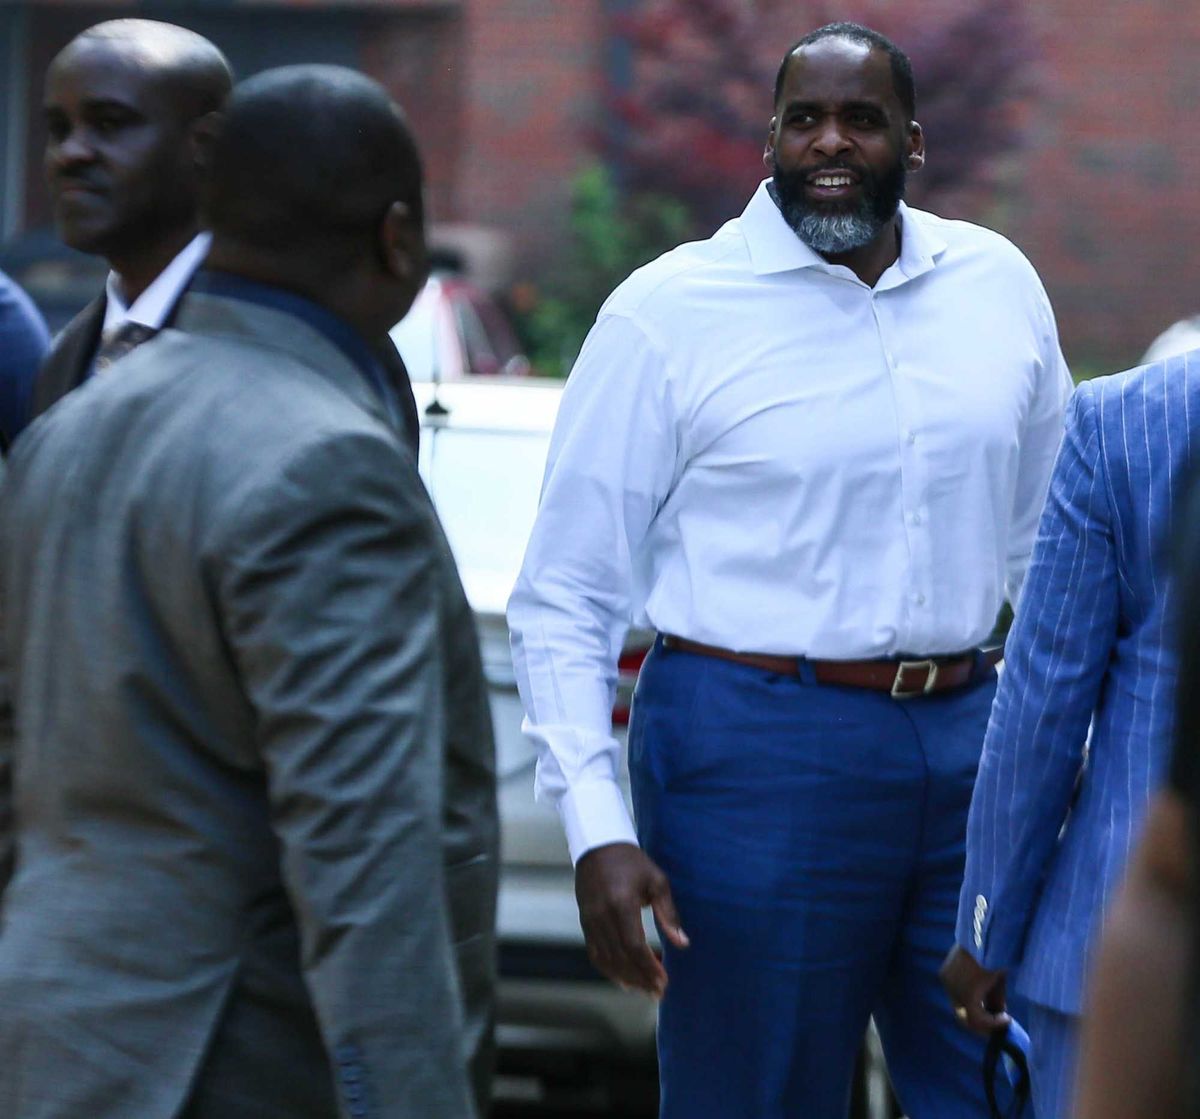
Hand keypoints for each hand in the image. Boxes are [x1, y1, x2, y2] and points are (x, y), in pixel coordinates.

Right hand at [575, 842, 688, 998]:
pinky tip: (626, 978)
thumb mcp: (656, 881)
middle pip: (620, 958)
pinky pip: (596, 954)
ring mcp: (590, 921)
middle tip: (659, 993)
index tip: (664, 982)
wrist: (598, 846)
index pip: (634, 945)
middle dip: (641, 979)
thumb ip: (668, 914)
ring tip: (646, 989)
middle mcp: (601, 915)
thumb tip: (682, 944)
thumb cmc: (632, 862)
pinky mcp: (585, 923)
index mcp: (621, 904)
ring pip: (606, 960)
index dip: (649, 967)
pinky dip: (610, 970)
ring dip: (626, 978)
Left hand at [939, 944, 1010, 1033]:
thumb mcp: (992, 974)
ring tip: (1005, 1021)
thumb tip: (1000, 1015)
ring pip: (968, 1018)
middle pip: (961, 1013)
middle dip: (982, 1023)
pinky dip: (993, 1023)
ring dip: (988, 1025)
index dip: (977, 1013)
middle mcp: (948, 982)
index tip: (996, 1016)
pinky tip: (1007, 1019)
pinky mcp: (966, 995)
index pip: (958, 1001)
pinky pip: (978, 1017)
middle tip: (1000, 1025)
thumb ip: (992, 995)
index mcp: (950, 973)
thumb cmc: (994, 949)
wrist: (993, 935)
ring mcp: (954, 989)